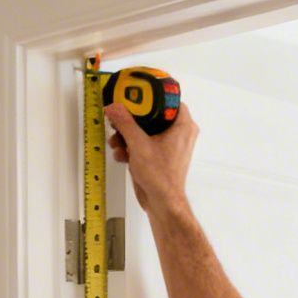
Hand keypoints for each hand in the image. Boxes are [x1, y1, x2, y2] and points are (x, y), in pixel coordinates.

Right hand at [104, 101, 198, 216]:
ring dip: (128, 136)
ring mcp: (170, 146)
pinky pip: (145, 144)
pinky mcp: (160, 156)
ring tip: (117, 142)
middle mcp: (179, 134)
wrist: (161, 202)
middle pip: (153, 116)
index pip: (169, 100)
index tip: (135, 95)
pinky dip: (132, 147)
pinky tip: (122, 154)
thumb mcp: (138, 144)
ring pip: (146, 131)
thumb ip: (125, 123)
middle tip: (120, 120)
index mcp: (183, 126)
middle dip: (132, 121)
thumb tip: (115, 108)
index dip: (151, 97)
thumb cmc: (161, 177)